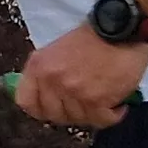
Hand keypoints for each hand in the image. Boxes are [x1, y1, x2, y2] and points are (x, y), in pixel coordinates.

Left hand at [12, 24, 147, 128]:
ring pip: (78, 119)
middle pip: (54, 115)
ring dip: (93, 112)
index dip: (42, 109)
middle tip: (86, 102)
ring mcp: (72, 91)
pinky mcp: (95, 100)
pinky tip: (116, 104)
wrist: (121, 26)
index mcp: (38, 65)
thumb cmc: (95, 37)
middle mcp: (51, 79)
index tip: (54, 108)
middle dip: (71, 112)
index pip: (27, 102)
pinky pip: (101, 121)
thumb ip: (47, 74)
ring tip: (103, 97)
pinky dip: (112, 115)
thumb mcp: (57, 50)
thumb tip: (46, 99)